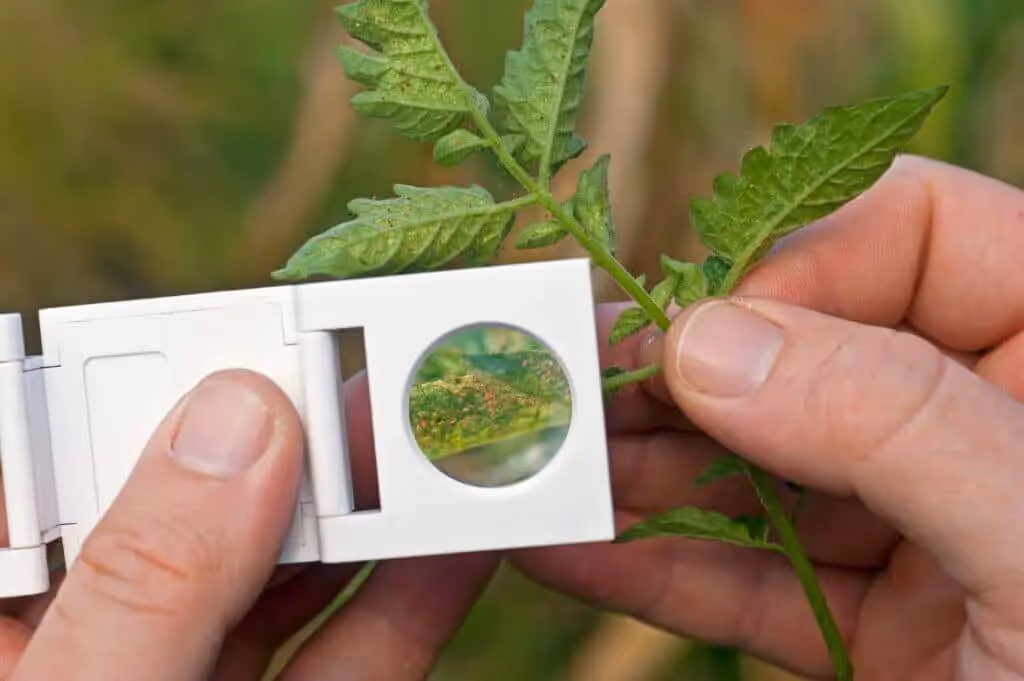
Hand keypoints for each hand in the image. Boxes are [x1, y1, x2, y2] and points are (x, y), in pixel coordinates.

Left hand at [0, 371, 494, 680]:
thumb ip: (150, 583)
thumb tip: (241, 419)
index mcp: (0, 623)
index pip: (50, 461)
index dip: (138, 392)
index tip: (237, 345)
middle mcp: (96, 643)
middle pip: (191, 510)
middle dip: (283, 444)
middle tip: (362, 375)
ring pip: (284, 578)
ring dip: (368, 510)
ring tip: (433, 436)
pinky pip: (351, 653)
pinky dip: (410, 597)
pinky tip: (460, 541)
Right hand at [514, 157, 1023, 678]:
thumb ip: (890, 421)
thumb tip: (708, 342)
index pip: (916, 233)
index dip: (797, 265)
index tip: (697, 334)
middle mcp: (983, 424)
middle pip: (805, 347)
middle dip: (679, 375)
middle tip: (567, 393)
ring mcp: (925, 526)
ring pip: (762, 463)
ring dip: (645, 473)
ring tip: (544, 476)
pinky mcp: (875, 621)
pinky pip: (753, 573)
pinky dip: (659, 566)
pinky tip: (570, 554)